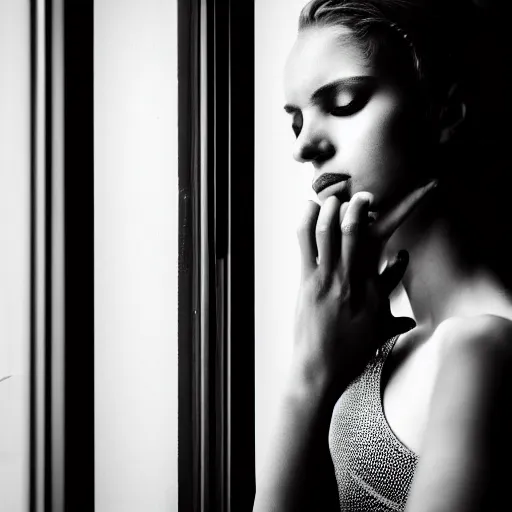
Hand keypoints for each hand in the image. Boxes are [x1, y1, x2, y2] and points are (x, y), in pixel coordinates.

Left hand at [290, 181, 436, 403]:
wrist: (319, 371)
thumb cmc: (350, 353)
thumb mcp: (378, 336)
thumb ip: (396, 322)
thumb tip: (412, 320)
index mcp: (372, 286)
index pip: (386, 247)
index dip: (399, 219)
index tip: (404, 205)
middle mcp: (350, 277)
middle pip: (356, 229)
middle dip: (360, 205)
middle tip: (364, 195)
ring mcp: (326, 278)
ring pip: (327, 230)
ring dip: (330, 208)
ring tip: (334, 197)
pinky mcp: (306, 282)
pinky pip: (305, 243)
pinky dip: (306, 220)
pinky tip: (308, 209)